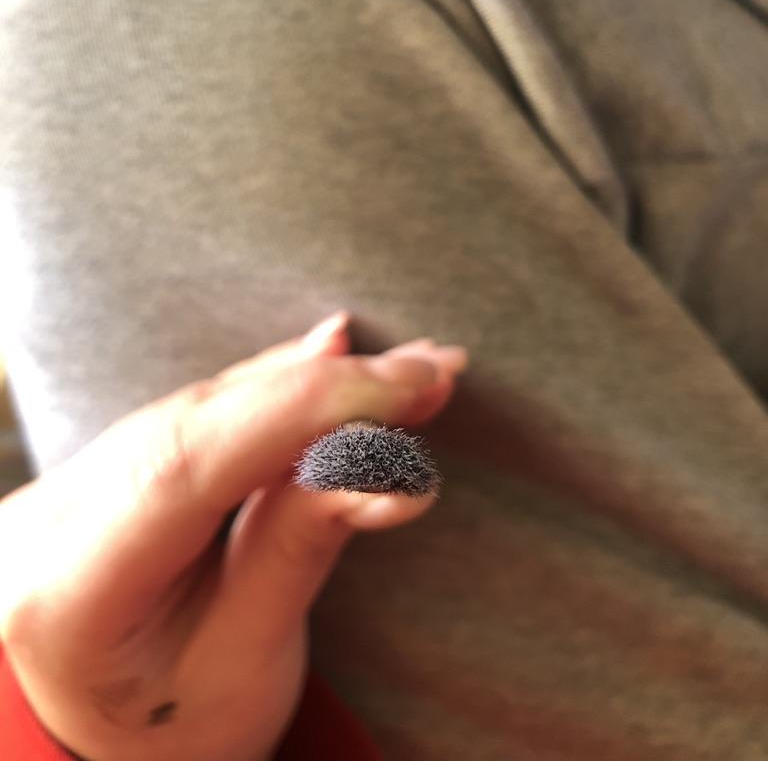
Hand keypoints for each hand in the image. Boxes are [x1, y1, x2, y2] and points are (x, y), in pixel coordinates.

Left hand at [0, 313, 466, 760]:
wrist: (103, 734)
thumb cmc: (173, 726)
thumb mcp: (244, 662)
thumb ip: (300, 546)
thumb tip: (393, 470)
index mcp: (68, 584)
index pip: (186, 462)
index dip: (303, 410)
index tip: (404, 390)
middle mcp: (52, 513)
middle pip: (201, 418)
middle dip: (326, 389)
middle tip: (429, 373)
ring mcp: (72, 479)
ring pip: (204, 402)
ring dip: (312, 382)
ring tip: (406, 371)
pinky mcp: (107, 463)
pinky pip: (199, 408)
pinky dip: (274, 386)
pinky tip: (328, 353)